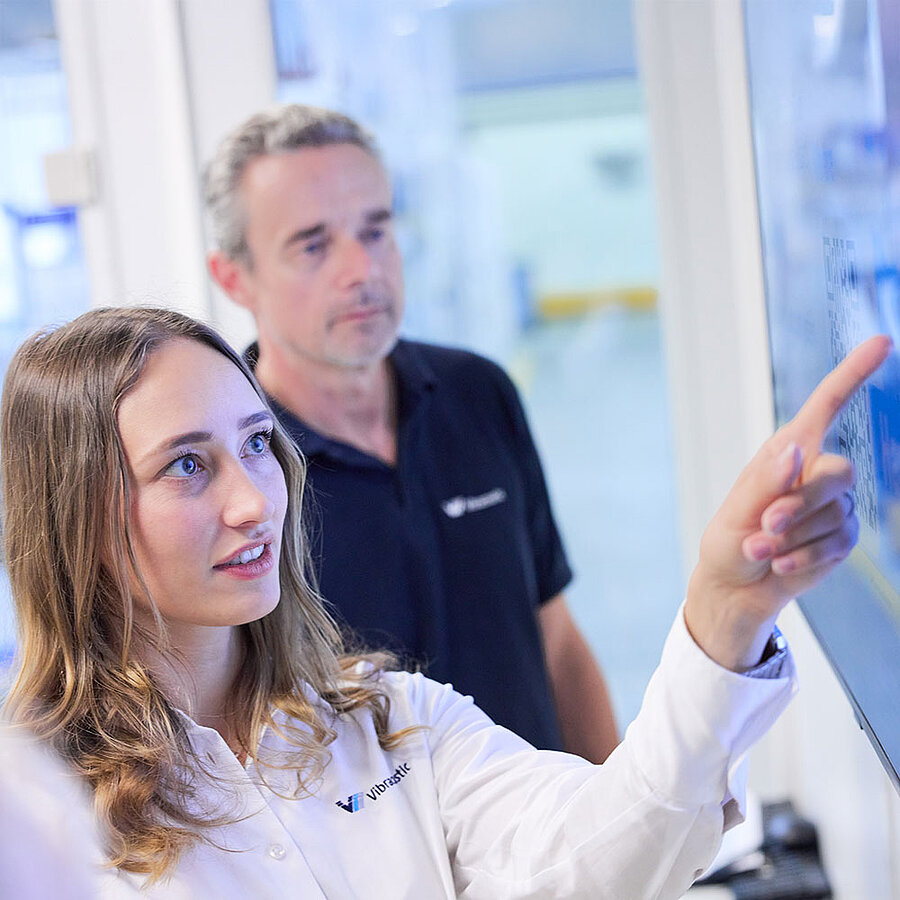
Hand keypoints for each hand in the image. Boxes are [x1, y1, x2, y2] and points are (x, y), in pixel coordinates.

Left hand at [685, 335, 891, 670]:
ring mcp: (834, 506)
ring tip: (760, 550)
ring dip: (793, 539)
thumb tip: (797, 449)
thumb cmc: (728, 542)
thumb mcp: (734, 513)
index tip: (880, 343)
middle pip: (838, 473)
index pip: (827, 406)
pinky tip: (779, 564)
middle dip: (801, 503)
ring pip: (835, 515)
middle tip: (765, 525)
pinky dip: (803, 558)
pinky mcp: (841, 538)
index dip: (852, 374)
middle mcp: (815, 473)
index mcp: (787, 452)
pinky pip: (836, 545)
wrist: (736, 587)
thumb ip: (765, 483)